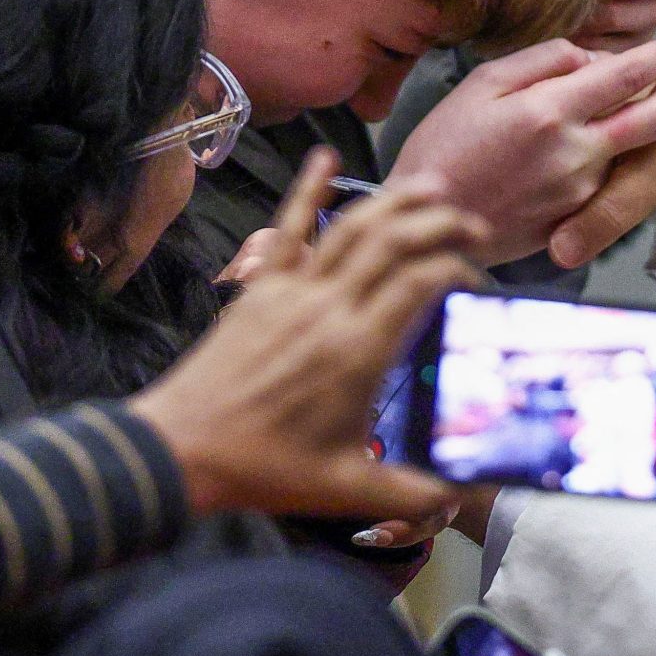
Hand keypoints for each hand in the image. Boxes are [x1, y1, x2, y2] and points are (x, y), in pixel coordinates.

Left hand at [129, 151, 479, 523]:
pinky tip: (325, 155)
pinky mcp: (258, 289)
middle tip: (472, 225)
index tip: (475, 282)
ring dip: (394, 201)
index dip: (457, 271)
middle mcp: (327, 310)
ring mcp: (290, 293)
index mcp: (356, 351)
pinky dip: (307, 188)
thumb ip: (411, 494)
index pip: (421, 283)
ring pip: (350, 226)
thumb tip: (463, 499)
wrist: (180, 450)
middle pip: (393, 242)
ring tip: (431, 188)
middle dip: (440, 223)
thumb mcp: (347, 490)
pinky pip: (287, 229)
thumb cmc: (262, 470)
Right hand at [391, 25, 655, 263]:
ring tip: (615, 104)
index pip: (632, 72)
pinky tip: (579, 146)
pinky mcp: (574, 217)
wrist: (428, 222)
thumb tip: (588, 58)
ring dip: (638, 121)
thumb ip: (541, 61)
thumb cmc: (443, 147)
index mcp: (552, 110)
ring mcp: (580, 190)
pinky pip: (605, 178)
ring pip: (632, 148)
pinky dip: (607, 154)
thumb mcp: (481, 84)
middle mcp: (578, 152)